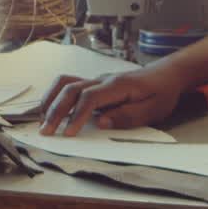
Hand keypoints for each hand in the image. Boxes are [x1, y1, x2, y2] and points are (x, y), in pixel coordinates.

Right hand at [38, 66, 184, 136]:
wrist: (165, 75)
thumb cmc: (161, 93)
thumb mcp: (153, 110)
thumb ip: (128, 116)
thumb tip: (101, 122)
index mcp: (118, 86)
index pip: (90, 98)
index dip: (77, 115)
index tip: (68, 133)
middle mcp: (103, 80)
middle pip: (71, 89)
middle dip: (56, 111)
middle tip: (46, 131)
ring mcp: (97, 79)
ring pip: (65, 83)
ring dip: (51, 100)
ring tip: (42, 119)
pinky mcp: (94, 83)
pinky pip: (68, 84)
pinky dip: (55, 95)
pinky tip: (50, 109)